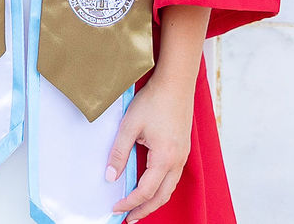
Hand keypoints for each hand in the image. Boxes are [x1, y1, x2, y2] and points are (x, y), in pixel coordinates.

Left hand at [104, 67, 193, 221]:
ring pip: (170, 188)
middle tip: (129, 218)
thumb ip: (119, 153)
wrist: (175, 83)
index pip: (145, 191)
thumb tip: (110, 177)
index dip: (129, 203)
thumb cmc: (153, 101)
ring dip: (154, 200)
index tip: (115, 208)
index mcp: (164, 158)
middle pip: (161, 196)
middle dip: (145, 210)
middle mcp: (177, 161)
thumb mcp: (130, 126)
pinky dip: (161, 188)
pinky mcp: (183, 149)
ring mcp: (183, 156)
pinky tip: (151, 186)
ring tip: (138, 207)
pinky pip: (173, 177)